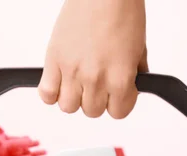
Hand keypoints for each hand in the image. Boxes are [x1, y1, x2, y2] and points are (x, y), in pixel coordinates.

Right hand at [39, 0, 147, 118]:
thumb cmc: (122, 12)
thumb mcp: (139, 49)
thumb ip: (133, 75)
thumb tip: (129, 90)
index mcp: (120, 78)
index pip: (118, 113)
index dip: (118, 103)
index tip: (116, 92)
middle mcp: (95, 79)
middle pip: (92, 111)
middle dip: (96, 99)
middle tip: (97, 82)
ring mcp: (72, 71)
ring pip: (68, 107)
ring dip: (73, 97)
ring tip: (77, 81)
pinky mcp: (54, 60)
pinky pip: (46, 94)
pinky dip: (51, 92)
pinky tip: (59, 80)